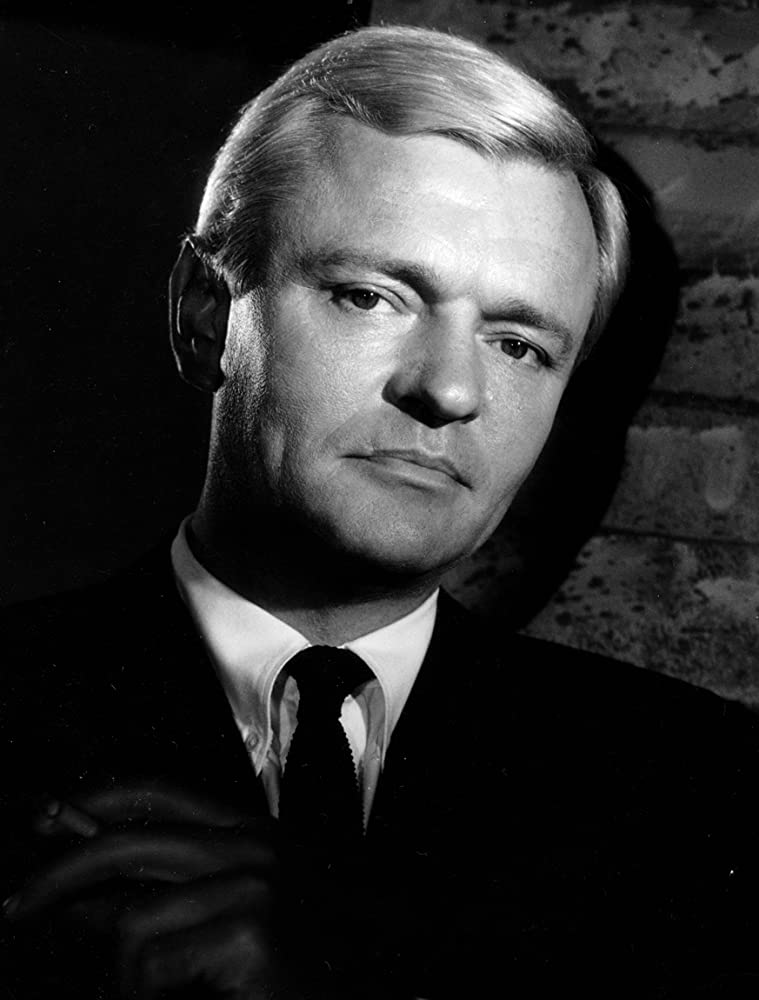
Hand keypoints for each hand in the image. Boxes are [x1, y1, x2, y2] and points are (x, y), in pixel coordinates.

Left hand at [4, 781, 296, 998]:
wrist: (365, 989)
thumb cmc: (293, 964)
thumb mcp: (221, 917)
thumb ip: (160, 894)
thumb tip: (83, 894)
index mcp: (249, 831)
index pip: (158, 791)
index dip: (96, 801)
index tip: (49, 816)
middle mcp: (253, 844)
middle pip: (128, 842)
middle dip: (60, 876)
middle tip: (17, 907)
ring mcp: (254, 884)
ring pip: (133, 918)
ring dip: (126, 972)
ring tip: (155, 993)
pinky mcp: (249, 931)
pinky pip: (152, 963)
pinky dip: (146, 992)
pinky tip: (183, 998)